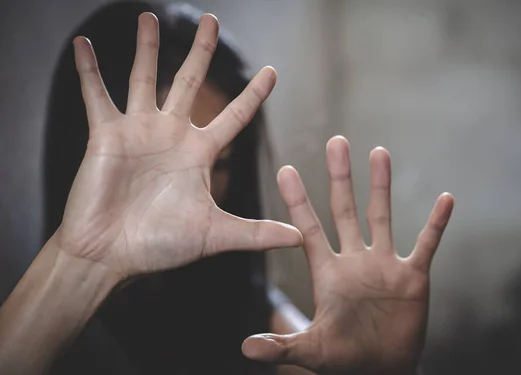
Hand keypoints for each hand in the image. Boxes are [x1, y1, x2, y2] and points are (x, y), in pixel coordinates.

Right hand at [54, 13, 300, 278]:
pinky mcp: (107, 135)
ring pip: (144, 78)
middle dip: (201, 51)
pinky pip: (96, 95)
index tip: (272, 71)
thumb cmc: (160, 246)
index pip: (234, 116)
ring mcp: (138, 131)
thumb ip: (256, 233)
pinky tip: (83, 43)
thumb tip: (300, 239)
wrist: (110, 256)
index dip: (254, 94)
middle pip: (190, 82)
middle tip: (211, 19)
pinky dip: (89, 71)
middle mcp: (171, 135)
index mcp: (199, 154)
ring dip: (146, 48)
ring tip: (149, 16)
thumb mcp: (214, 234)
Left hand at [243, 136, 453, 374]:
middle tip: (336, 141)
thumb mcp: (311, 350)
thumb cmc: (344, 358)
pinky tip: (446, 199)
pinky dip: (436, 224)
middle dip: (340, 177)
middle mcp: (354, 260)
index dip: (297, 201)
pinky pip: (427, 244)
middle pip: (345, 210)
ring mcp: (384, 265)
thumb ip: (283, 346)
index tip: (286, 168)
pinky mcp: (413, 276)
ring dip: (381, 186)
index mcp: (327, 272)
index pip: (308, 229)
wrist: (382, 368)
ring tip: (379, 151)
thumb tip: (245, 348)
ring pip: (382, 216)